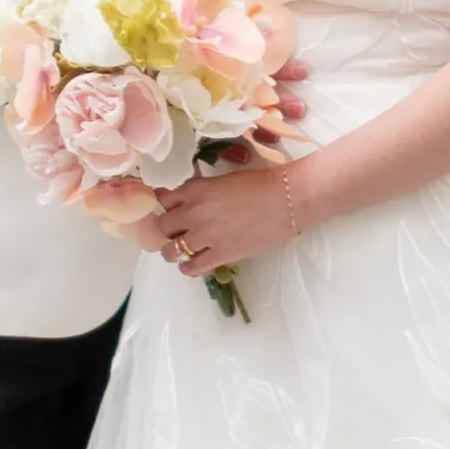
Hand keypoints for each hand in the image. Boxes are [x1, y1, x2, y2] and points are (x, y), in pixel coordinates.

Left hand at [155, 154, 301, 282]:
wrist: (287, 199)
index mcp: (195, 189)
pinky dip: (188, 268)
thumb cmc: (260, 184)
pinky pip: (191, 268)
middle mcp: (194, 212)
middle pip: (162, 226)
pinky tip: (195, 263)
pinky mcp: (220, 255)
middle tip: (177, 232)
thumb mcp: (222, 180)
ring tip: (183, 250)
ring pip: (170, 251)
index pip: (162, 200)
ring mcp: (206, 235)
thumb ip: (201, 191)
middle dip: (167, 229)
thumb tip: (187, 201)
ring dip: (174, 251)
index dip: (163, 207)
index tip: (168, 211)